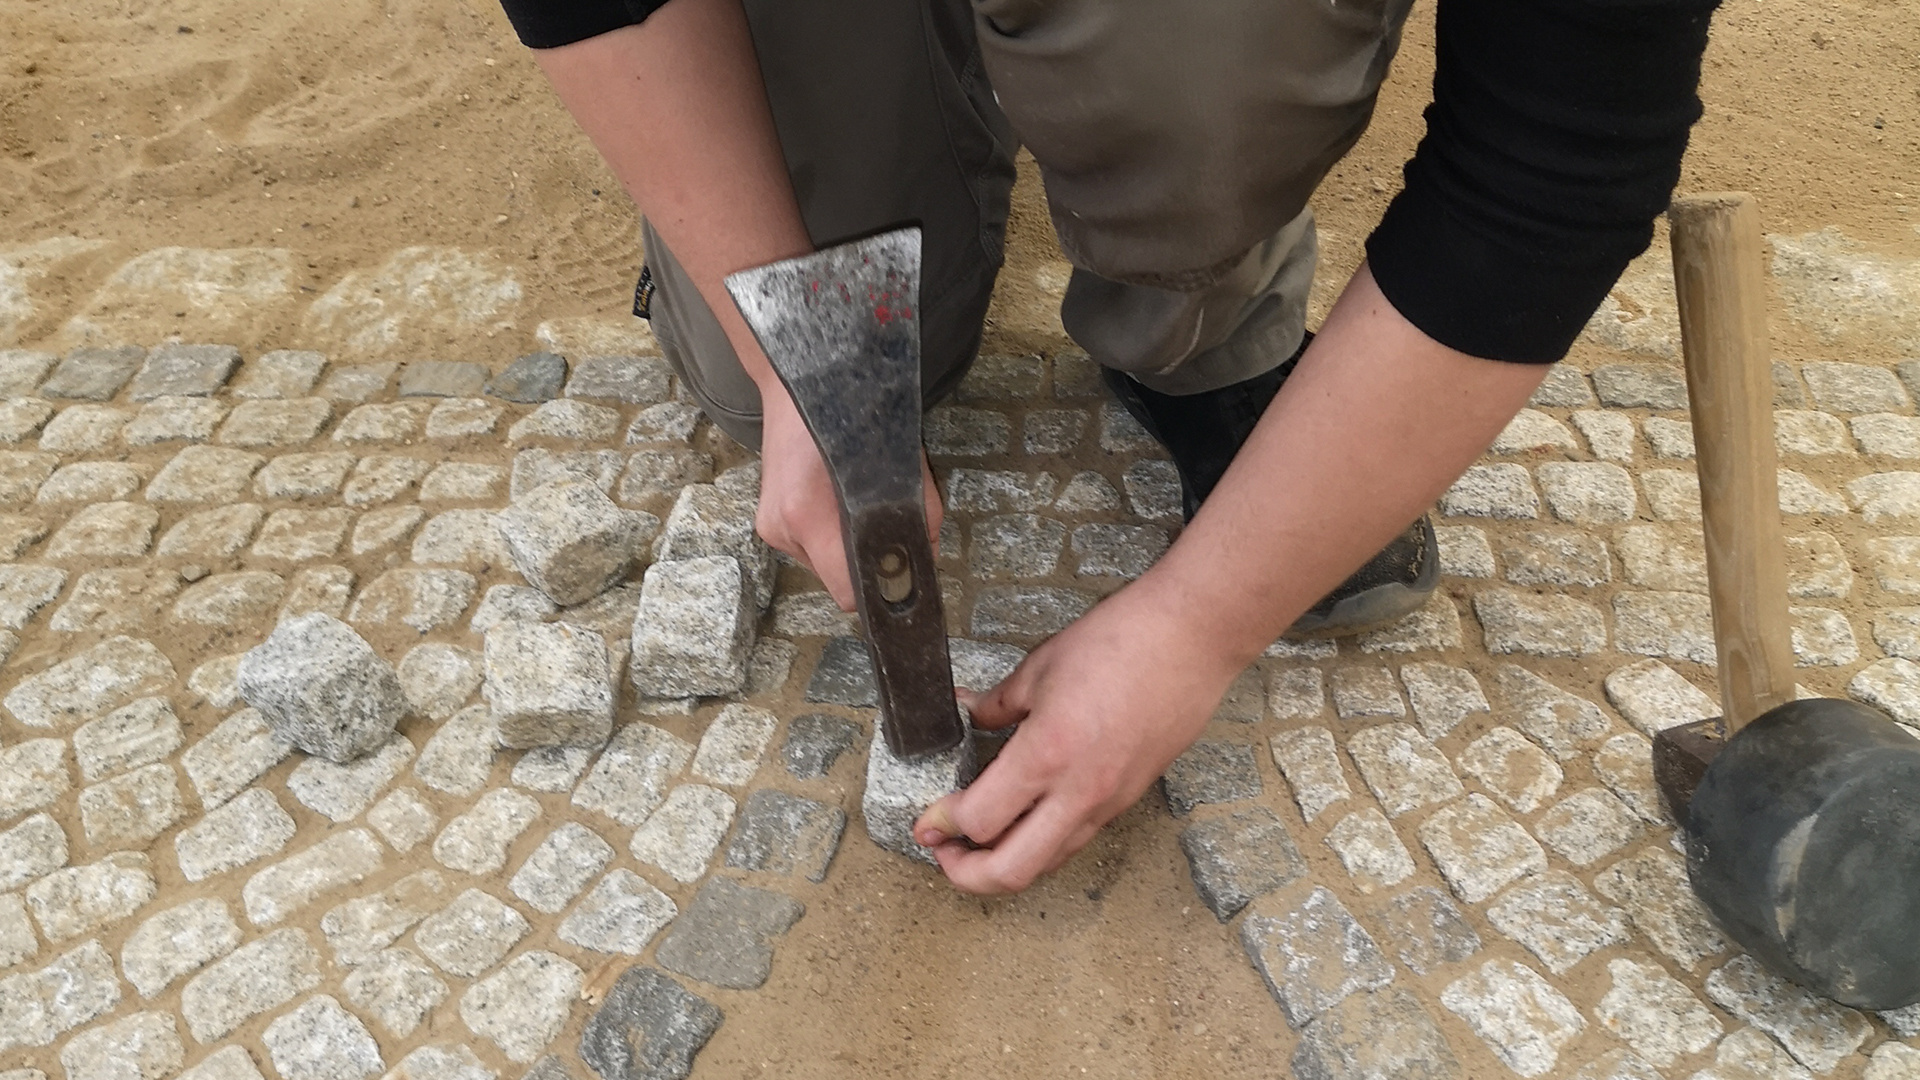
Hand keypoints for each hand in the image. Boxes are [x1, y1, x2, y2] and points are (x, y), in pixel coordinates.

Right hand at [754, 380, 942, 610]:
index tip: (900, 583)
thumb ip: (921, 521)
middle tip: (884, 529)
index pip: (848, 593)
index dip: (879, 593)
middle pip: (837, 581)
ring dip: (844, 548)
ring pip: (822, 565)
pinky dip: (827, 535)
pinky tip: (833, 502)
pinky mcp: (768, 521)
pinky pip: (808, 547)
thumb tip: (929, 558)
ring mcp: (771, 526)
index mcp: (810, 518)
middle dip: (864, 564)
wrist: (798, 383)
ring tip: (853, 506)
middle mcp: (783, 528)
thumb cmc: (854, 416)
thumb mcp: (903, 467)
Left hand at [911, 584, 1241, 892]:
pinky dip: (1042, 844)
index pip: (980, 820)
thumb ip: (997, 704)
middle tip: (942, 852)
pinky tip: (1025, 821)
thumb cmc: (1123, 641)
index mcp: (1048, 755)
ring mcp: (1108, 801)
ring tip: (978, 843)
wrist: (1192, 639)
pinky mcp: (1128, 798)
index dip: (941, 825)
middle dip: (965, 874)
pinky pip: (1075, 840)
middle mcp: (1079, 792)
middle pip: (1011, 871)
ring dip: (1005, 864)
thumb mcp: (1040, 667)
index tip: (926, 820)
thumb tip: (970, 717)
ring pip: (1048, 863)